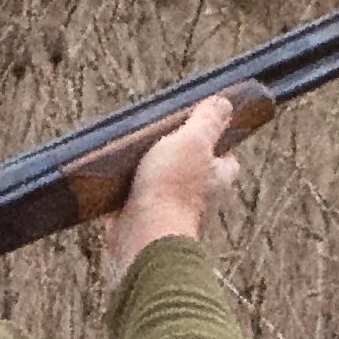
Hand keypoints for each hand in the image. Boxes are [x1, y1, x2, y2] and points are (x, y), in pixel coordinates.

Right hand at [104, 94, 243, 282]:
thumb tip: (226, 104)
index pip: (225, 158)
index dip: (215, 143)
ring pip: (163, 184)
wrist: (144, 235)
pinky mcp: (144, 219)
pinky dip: (126, 189)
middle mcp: (199, 197)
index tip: (199, 128)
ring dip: (149, 171)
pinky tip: (113, 176)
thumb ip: (208, 122)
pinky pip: (136, 200)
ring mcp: (171, 209)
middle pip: (193, 171)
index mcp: (217, 178)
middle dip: (177, 156)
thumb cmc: (173, 189)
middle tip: (158, 136)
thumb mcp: (193, 142)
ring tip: (132, 151)